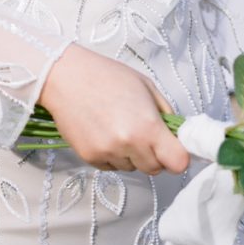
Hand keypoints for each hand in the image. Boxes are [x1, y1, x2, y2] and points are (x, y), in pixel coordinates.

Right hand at [39, 45, 189, 175]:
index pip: (178, 163)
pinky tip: (102, 132)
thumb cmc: (107, 76)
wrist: (65, 76)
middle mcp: (129, 145)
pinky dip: (112, 154)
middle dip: (153, 154)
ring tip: (117, 127)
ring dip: (131, 155)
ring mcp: (108, 153)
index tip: (173, 147)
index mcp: (148, 126)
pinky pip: (112, 166)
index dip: (178, 156)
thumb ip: (165, 112)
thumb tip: (176, 135)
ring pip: (132, 168)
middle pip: (155, 168)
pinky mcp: (90, 158)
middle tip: (142, 132)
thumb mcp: (145, 86)